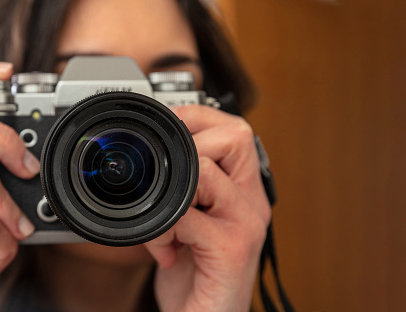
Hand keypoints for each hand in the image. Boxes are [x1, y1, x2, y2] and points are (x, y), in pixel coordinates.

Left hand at [145, 105, 271, 311]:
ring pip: (206, 172)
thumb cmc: (195, 273)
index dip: (196, 119)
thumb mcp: (190, 223)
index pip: (234, 130)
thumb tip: (153, 162)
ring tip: (165, 226)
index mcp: (243, 191)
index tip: (166, 134)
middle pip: (234, 136)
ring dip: (171, 193)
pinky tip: (168, 250)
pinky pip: (190, 216)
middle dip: (189, 146)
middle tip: (165, 179)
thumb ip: (184, 192)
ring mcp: (246, 224)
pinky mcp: (232, 250)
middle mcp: (253, 202)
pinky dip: (165, 229)